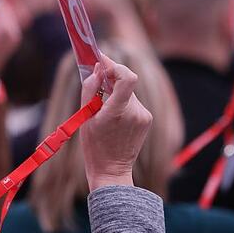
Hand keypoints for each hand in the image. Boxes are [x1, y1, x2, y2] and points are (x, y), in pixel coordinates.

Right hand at [80, 54, 152, 190]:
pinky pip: (133, 103)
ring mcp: (144, 116)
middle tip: (96, 77)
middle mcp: (135, 112)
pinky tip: (114, 118)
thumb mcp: (85, 116)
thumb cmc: (94, 145)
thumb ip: (90, 89)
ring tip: (103, 108)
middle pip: (125, 83)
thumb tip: (97, 68)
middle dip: (111, 78)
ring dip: (116, 93)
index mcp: (118, 112)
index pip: (127, 77)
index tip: (101, 61)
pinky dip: (123, 103)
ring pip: (128, 92)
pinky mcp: (147, 120)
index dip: (115, 66)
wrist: (111, 171)